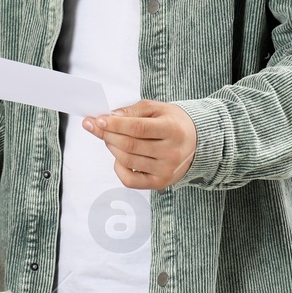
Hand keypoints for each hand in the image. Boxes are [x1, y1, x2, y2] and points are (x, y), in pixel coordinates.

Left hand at [83, 100, 198, 189]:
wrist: (196, 142)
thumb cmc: (173, 122)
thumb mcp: (156, 109)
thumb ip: (132, 111)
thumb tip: (109, 117)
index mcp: (173, 130)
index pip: (138, 128)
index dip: (115, 124)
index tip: (98, 120)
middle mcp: (172, 153)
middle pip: (130, 145)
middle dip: (107, 134)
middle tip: (95, 126)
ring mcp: (166, 171)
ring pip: (127, 160)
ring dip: (111, 147)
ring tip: (109, 137)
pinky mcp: (160, 183)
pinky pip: (130, 179)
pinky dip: (118, 167)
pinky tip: (118, 156)